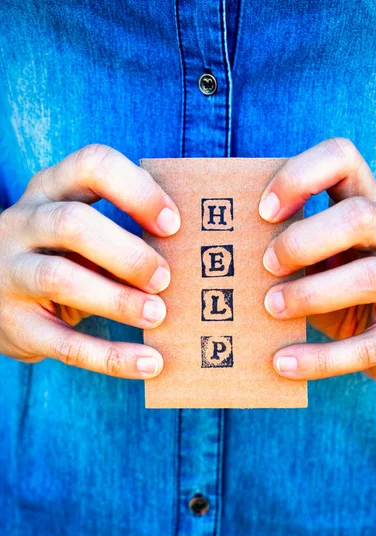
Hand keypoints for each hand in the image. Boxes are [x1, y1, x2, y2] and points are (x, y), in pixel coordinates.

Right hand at [0, 144, 180, 378]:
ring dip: (118, 299)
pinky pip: (65, 343)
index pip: (92, 166)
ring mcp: (11, 273)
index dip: (138, 191)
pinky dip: (112, 357)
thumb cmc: (60, 255)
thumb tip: (190, 256)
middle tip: (165, 278)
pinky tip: (148, 363)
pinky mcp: (16, 324)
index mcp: (50, 191)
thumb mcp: (81, 232)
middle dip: (128, 252)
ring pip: (61, 278)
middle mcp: (24, 224)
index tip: (173, 224)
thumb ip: (121, 233)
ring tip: (158, 315)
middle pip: (73, 223)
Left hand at [259, 137, 375, 381]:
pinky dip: (320, 358)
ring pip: (371, 277)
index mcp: (367, 203)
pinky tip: (283, 362)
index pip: (342, 158)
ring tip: (271, 308)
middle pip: (360, 215)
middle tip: (266, 264)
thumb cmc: (343, 287)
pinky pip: (367, 347)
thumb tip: (222, 257)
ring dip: (312, 294)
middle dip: (305, 240)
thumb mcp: (324, 255)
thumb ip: (290, 246)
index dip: (300, 176)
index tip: (262, 212)